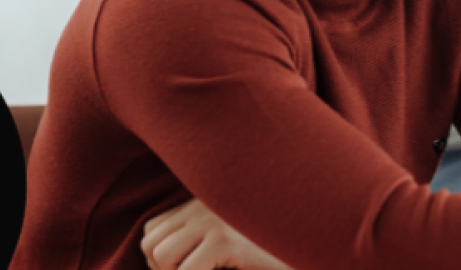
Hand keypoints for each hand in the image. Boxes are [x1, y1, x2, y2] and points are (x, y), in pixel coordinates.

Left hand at [141, 197, 291, 269]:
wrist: (310, 250)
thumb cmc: (268, 255)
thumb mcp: (226, 244)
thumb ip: (198, 239)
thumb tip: (156, 256)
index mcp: (204, 201)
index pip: (153, 228)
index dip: (161, 260)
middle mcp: (205, 203)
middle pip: (150, 242)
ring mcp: (215, 219)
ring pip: (161, 256)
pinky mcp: (226, 240)